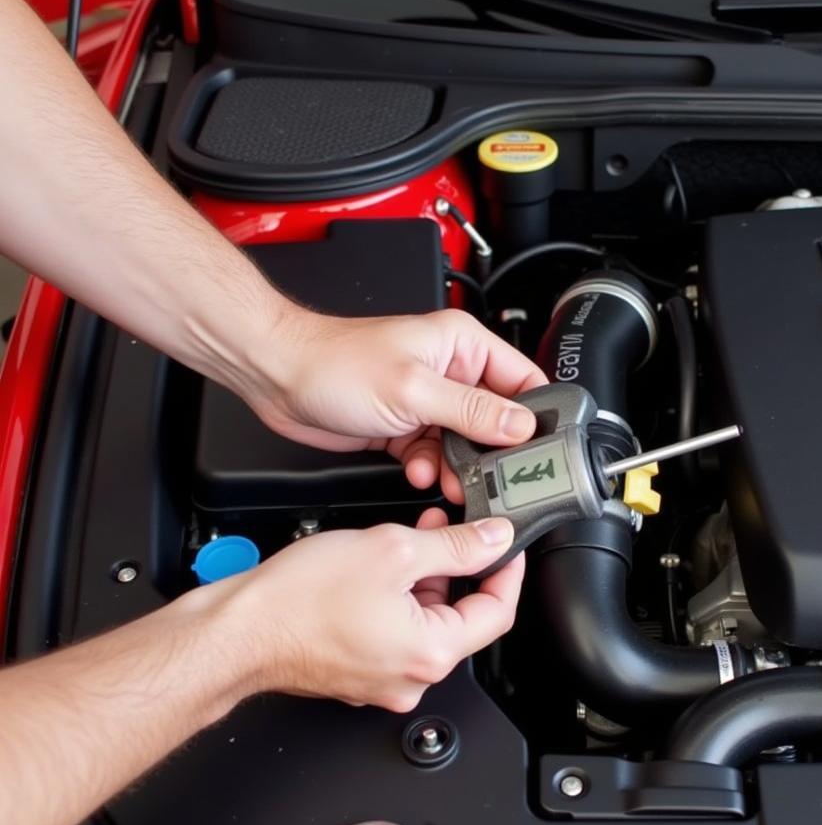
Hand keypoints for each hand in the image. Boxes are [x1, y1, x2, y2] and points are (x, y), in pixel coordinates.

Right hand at [210, 509, 523, 712]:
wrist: (238, 631)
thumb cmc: (299, 601)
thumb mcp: (393, 550)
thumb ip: (455, 545)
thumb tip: (494, 541)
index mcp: (431, 653)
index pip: (498, 613)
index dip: (507, 572)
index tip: (507, 546)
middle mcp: (412, 677)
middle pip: (460, 616)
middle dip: (458, 568)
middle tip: (448, 530)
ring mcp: (383, 680)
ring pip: (425, 622)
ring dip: (424, 579)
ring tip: (406, 540)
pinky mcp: (359, 673)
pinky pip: (395, 633)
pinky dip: (397, 599)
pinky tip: (380, 569)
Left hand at [249, 308, 546, 499]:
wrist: (279, 378)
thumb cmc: (335, 363)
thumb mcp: (413, 389)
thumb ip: (471, 410)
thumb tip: (519, 426)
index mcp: (462, 346)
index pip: (522, 380)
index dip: (536, 415)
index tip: (540, 448)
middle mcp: (450, 371)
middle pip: (496, 419)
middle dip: (493, 451)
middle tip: (493, 476)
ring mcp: (429, 400)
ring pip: (466, 444)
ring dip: (459, 466)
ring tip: (450, 478)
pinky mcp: (407, 426)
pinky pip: (436, 454)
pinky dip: (431, 468)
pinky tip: (419, 470)